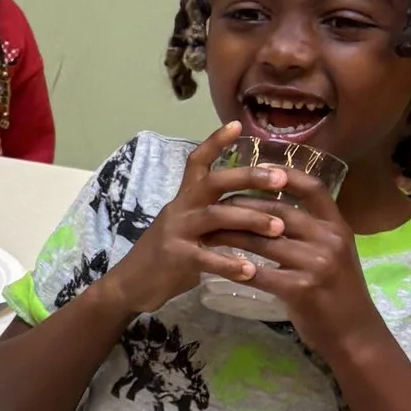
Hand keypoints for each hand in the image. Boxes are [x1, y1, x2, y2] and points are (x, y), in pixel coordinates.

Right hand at [105, 125, 317, 318]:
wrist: (129, 285)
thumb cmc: (166, 256)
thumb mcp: (186, 228)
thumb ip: (212, 216)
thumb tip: (252, 208)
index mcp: (183, 199)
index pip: (197, 161)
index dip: (215, 142)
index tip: (237, 124)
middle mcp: (179, 209)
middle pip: (214, 182)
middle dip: (249, 177)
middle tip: (281, 178)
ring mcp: (176, 232)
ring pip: (216, 216)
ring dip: (250, 220)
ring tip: (279, 228)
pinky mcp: (175, 258)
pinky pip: (207, 257)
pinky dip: (230, 264)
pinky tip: (252, 271)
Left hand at [179, 161, 372, 359]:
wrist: (355, 334)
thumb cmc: (340, 292)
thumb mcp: (336, 253)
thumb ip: (313, 231)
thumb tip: (277, 208)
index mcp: (338, 227)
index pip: (312, 188)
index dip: (285, 174)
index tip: (256, 166)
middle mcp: (330, 239)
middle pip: (278, 211)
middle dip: (242, 206)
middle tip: (213, 204)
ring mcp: (317, 264)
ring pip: (263, 240)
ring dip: (231, 235)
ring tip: (207, 231)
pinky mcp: (301, 289)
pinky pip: (259, 273)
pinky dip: (235, 267)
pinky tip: (216, 264)